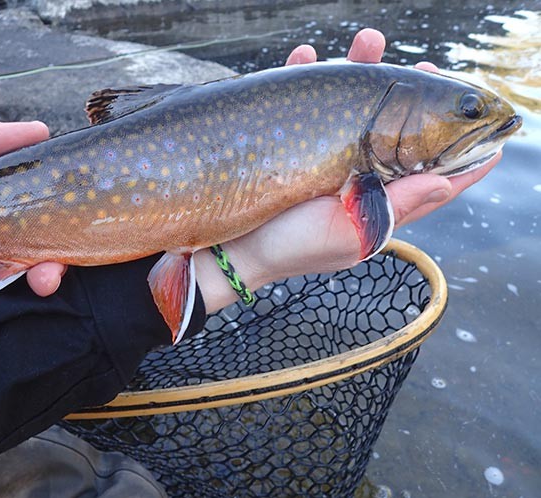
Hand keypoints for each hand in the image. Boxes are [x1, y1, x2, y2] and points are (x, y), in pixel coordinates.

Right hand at [195, 28, 502, 312]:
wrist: (227, 251)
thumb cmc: (287, 248)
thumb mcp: (346, 232)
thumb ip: (396, 207)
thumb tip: (447, 180)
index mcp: (380, 206)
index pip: (433, 180)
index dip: (462, 155)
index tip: (488, 126)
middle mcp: (358, 182)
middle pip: (397, 136)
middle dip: (413, 98)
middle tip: (423, 66)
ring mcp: (325, 163)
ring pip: (354, 113)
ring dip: (360, 75)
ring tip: (366, 42)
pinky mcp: (292, 150)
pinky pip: (307, 110)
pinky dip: (308, 82)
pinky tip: (305, 56)